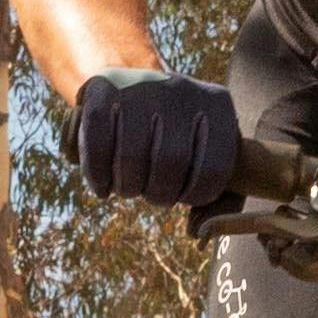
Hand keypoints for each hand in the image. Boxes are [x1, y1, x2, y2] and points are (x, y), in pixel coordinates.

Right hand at [73, 68, 246, 214]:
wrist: (138, 89)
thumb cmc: (182, 136)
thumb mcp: (212, 156)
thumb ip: (221, 203)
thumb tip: (197, 232)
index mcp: (216, 104)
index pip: (214, 168)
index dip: (195, 196)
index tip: (182, 196)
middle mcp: (180, 88)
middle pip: (170, 162)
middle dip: (158, 193)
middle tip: (151, 192)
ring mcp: (140, 85)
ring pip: (131, 157)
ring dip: (127, 187)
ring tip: (127, 188)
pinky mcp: (103, 87)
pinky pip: (97, 143)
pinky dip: (97, 175)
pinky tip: (102, 187)